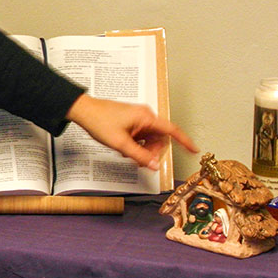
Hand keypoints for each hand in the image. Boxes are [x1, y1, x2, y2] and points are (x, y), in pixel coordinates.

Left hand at [65, 94, 197, 169]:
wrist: (83, 111)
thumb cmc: (99, 120)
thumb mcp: (120, 143)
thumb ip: (139, 156)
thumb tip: (155, 165)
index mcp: (146, 117)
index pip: (172, 130)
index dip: (184, 141)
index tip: (194, 150)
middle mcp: (145, 116)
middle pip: (159, 139)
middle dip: (152, 152)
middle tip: (140, 160)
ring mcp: (138, 119)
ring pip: (149, 140)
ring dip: (142, 150)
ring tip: (128, 154)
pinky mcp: (131, 123)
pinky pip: (140, 137)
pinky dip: (136, 146)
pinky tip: (125, 149)